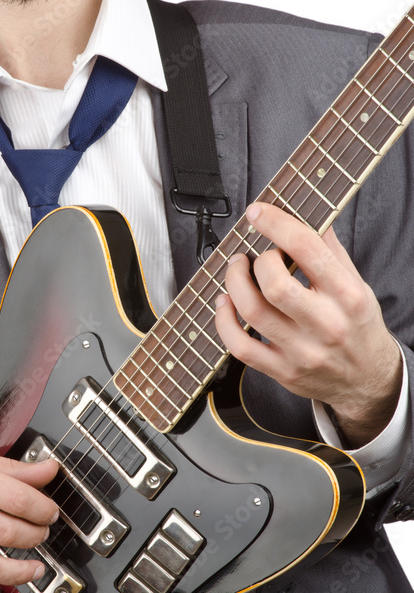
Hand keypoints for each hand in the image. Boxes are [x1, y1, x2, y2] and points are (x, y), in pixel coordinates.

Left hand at [214, 202, 401, 447]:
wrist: (369, 380)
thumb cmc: (358, 326)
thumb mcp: (356, 283)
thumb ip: (329, 249)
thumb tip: (304, 213)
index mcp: (347, 295)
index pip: (307, 249)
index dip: (276, 224)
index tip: (258, 212)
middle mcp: (326, 324)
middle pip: (275, 285)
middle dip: (256, 261)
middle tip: (253, 256)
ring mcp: (303, 352)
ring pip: (253, 313)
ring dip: (234, 283)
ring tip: (236, 271)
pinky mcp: (283, 372)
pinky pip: (240, 347)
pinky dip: (223, 321)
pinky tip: (225, 303)